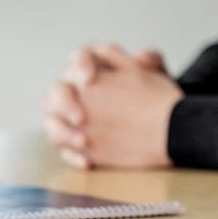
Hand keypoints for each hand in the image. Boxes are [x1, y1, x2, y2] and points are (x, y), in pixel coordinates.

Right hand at [42, 44, 178, 168]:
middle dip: (65, 102)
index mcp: (96, 66)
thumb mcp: (159, 77)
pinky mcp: (76, 139)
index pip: (80, 56)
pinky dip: (72, 156)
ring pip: (52, 120)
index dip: (80, 65)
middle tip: (82, 117)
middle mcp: (77, 89)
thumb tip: (142, 56)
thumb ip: (153, 61)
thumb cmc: (156, 95)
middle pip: (57, 90)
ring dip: (63, 132)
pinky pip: (64, 148)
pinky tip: (87, 162)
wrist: (164, 122)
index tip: (91, 79)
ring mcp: (72, 116)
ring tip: (84, 142)